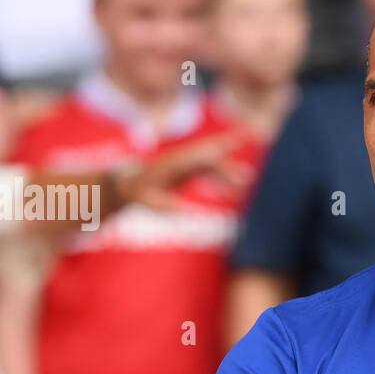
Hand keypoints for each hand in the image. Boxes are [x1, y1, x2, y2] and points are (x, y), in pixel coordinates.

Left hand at [112, 132, 252, 211]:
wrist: (126, 182)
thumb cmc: (138, 192)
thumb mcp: (151, 202)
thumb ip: (170, 207)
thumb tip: (193, 216)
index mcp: (176, 163)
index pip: (203, 158)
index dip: (221, 156)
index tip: (237, 163)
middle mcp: (183, 159)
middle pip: (211, 159)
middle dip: (229, 166)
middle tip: (248, 177)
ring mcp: (186, 162)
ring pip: (212, 164)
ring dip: (228, 173)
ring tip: (247, 182)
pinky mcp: (187, 169)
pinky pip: (208, 171)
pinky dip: (222, 178)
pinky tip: (233, 191)